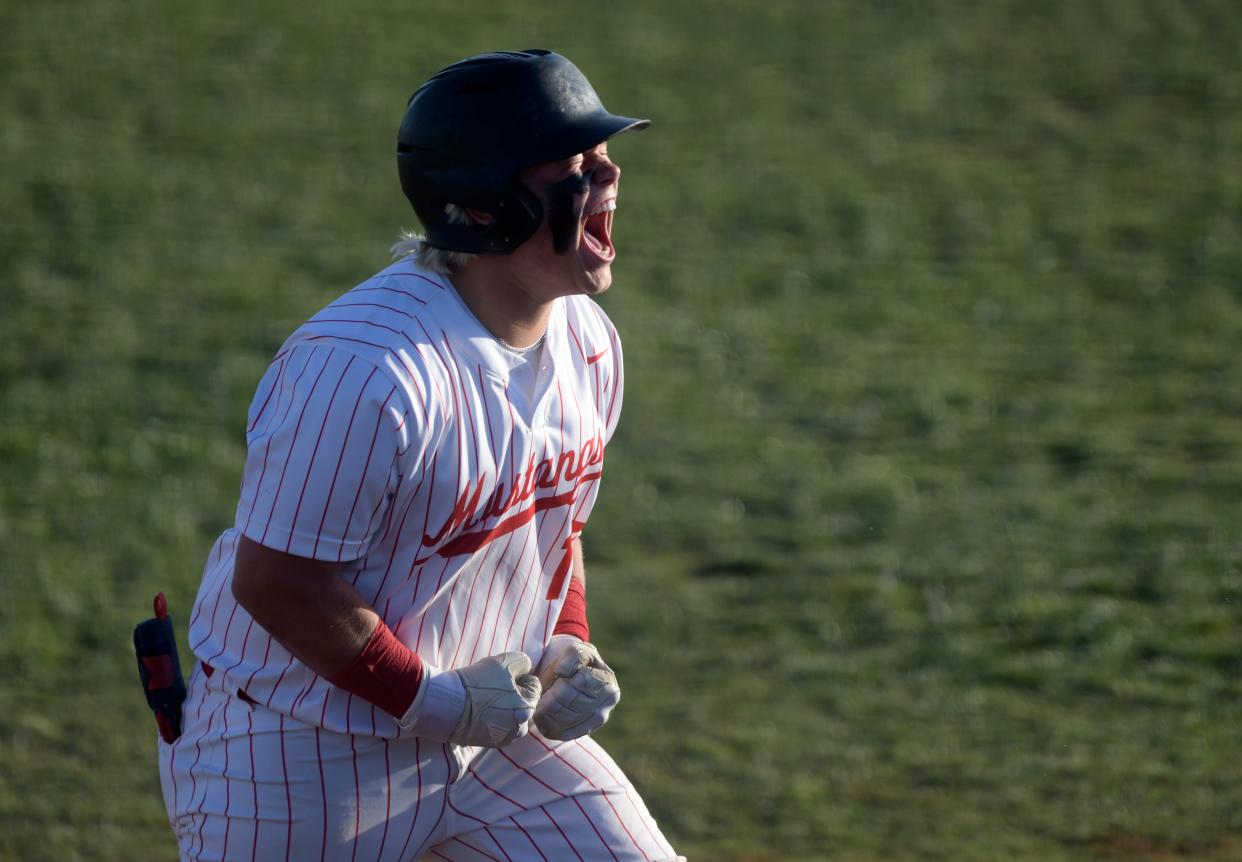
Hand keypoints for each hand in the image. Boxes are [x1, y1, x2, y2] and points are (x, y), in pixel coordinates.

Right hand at [400, 651, 541, 747]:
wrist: (448, 706)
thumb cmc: (477, 682)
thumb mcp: (504, 661)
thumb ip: (524, 662)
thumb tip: (526, 670)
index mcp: (528, 708)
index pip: (534, 686)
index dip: (520, 677)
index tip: (502, 676)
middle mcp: (521, 727)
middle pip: (524, 703)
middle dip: (514, 694)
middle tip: (493, 687)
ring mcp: (506, 738)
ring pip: (513, 716)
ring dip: (505, 708)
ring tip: (486, 700)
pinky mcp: (491, 744)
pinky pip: (499, 727)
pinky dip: (494, 720)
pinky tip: (481, 712)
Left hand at [534, 635, 619, 739]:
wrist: (573, 675)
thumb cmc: (573, 661)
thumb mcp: (574, 651)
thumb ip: (572, 656)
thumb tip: (564, 672)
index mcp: (606, 679)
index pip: (580, 684)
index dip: (560, 683)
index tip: (549, 682)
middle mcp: (608, 701)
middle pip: (572, 704)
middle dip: (551, 701)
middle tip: (540, 699)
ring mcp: (600, 717)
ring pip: (567, 720)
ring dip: (548, 715)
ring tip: (539, 709)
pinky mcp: (588, 729)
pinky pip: (568, 733)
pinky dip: (552, 729)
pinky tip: (543, 723)